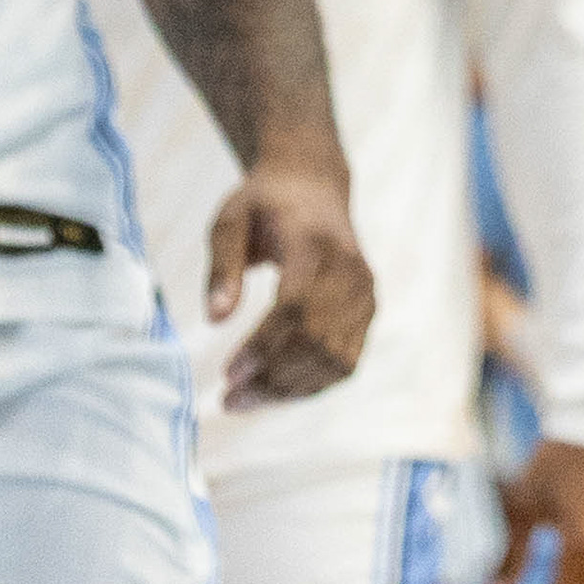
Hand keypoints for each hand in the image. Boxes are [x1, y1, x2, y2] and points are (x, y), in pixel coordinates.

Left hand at [209, 153, 375, 401]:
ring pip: (333, 359)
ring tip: (246, 398)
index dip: (263, 346)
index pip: (295, 305)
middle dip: (271, 379)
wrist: (314, 185)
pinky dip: (312, 385)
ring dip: (288, 389)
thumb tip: (215, 320)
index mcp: (313, 240)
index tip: (227, 374)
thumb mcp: (231, 219)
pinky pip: (345, 362)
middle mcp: (348, 267)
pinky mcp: (368, 308)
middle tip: (229, 398)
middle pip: (316, 340)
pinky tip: (276, 389)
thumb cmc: (264, 204)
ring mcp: (364, 289)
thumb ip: (222, 265)